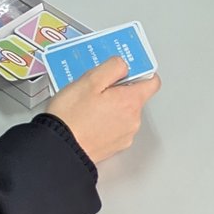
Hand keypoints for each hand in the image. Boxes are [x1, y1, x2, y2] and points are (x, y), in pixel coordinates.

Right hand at [45, 59, 159, 164]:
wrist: (60, 149)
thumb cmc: (72, 116)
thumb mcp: (90, 80)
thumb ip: (113, 67)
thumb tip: (124, 65)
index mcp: (130, 101)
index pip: (152, 82)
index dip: (139, 72)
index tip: (124, 70)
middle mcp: (133, 120)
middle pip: (135, 97)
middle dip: (119, 89)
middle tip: (96, 88)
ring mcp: (125, 136)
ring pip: (124, 112)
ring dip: (111, 106)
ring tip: (88, 105)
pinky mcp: (115, 147)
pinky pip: (116, 127)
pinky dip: (106, 121)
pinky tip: (88, 119)